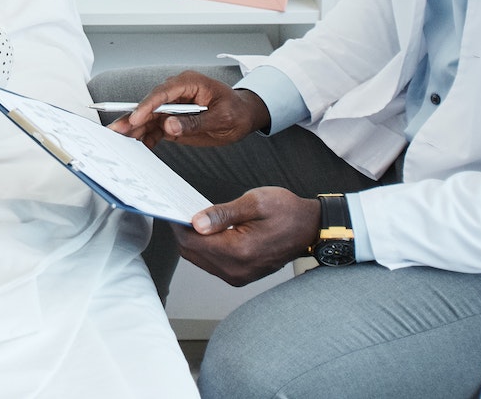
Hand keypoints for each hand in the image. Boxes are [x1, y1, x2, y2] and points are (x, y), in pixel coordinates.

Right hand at [108, 71, 270, 148]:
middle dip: (133, 118)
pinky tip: (139, 146)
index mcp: (190, 83)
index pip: (163, 93)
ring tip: (120, 140)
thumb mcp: (222, 119)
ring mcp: (173, 106)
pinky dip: (147, 136)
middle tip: (116, 130)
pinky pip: (156, 127)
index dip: (147, 106)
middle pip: (150, 104)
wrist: (244, 116)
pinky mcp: (172, 119)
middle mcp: (177, 92)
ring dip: (135, 129)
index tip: (136, 118)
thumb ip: (195, 122)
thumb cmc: (237, 112)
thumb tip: (169, 125)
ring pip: (149, 117)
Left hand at [173, 187, 321, 285]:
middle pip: (192, 253)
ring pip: (199, 260)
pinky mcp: (241, 275)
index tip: (170, 207)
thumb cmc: (286, 212)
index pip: (192, 242)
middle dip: (182, 232)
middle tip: (178, 210)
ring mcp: (239, 276)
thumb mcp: (254, 203)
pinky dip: (204, 248)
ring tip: (192, 218)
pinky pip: (212, 263)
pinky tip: (206, 231)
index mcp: (238, 251)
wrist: (310, 228)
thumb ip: (222, 214)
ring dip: (192, 241)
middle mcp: (236, 270)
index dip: (177, 224)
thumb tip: (196, 223)